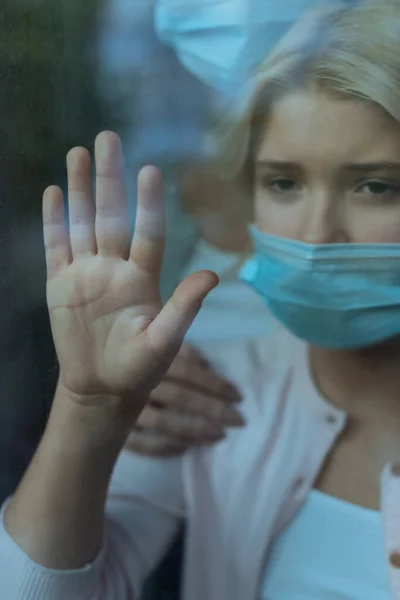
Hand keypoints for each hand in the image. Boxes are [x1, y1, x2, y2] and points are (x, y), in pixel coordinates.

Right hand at [43, 131, 217, 416]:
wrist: (103, 387)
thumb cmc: (139, 368)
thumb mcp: (165, 342)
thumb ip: (184, 308)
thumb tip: (213, 275)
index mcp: (142, 279)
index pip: (147, 233)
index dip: (148, 203)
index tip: (150, 169)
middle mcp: (114, 268)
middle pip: (110, 215)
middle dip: (108, 178)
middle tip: (108, 138)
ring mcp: (86, 273)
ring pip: (82, 223)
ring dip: (79, 189)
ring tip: (78, 153)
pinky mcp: (61, 285)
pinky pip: (56, 247)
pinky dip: (54, 221)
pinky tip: (53, 193)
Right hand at [125, 344, 243, 455]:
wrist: (82, 377)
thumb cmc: (124, 357)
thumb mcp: (151, 345)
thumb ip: (179, 353)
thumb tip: (207, 366)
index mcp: (147, 356)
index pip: (187, 370)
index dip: (214, 383)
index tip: (238, 396)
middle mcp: (134, 381)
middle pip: (179, 397)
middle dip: (212, 409)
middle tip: (238, 420)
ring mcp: (120, 408)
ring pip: (164, 422)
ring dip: (195, 430)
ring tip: (220, 435)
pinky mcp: (115, 430)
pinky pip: (143, 444)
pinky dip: (166, 447)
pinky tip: (186, 448)